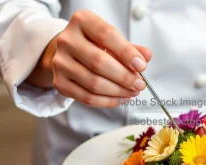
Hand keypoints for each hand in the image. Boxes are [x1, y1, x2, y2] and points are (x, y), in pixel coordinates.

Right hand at [28, 10, 150, 107]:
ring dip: (118, 91)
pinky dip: (107, 101)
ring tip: (132, 92)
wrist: (68, 52)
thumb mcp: (112, 39)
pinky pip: (86, 97)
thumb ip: (130, 47)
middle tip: (140, 84)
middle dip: (125, 77)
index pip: (106, 35)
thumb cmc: (94, 44)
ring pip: (94, 83)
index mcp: (82, 21)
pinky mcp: (59, 82)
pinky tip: (120, 99)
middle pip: (99, 63)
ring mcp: (60, 63)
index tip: (141, 66)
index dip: (127, 53)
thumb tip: (146, 57)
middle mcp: (67, 40)